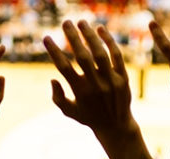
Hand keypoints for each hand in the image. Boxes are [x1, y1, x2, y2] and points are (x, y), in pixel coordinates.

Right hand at [46, 20, 135, 136]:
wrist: (116, 126)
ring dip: (90, 36)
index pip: (63, 68)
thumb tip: (52, 79)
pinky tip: (101, 29)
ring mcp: (111, 81)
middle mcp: (95, 85)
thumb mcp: (69, 112)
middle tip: (65, 22)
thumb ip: (58, 97)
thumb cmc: (89, 117)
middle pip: (82, 57)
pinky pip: (117, 56)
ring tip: (81, 22)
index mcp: (80, 92)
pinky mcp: (123, 77)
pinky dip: (109, 41)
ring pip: (100, 53)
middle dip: (72, 38)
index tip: (47, 37)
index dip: (54, 52)